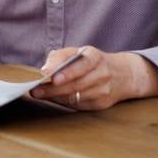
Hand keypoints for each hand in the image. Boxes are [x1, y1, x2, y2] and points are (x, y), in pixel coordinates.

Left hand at [28, 46, 157, 109]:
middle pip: (76, 84)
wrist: (122, 74)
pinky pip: (79, 105)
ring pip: (76, 96)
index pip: (82, 64)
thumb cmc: (91, 62)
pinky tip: (54, 98)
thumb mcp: (77, 52)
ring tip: (40, 94)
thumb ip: (60, 57)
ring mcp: (104, 90)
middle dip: (53, 88)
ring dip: (56, 97)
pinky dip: (64, 102)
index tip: (49, 76)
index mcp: (95, 57)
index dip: (66, 71)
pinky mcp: (102, 104)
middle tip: (35, 90)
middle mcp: (102, 73)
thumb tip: (45, 70)